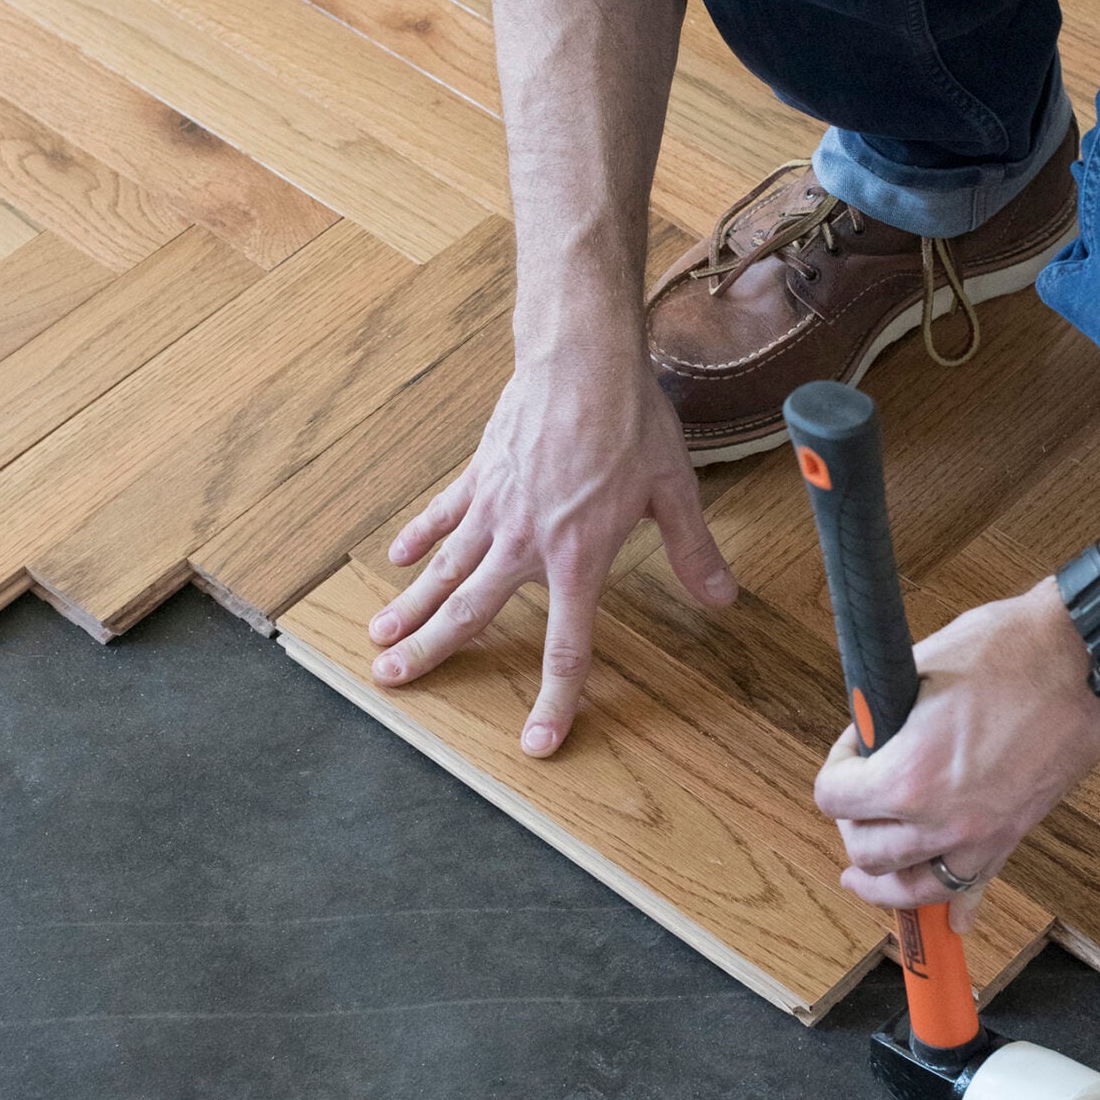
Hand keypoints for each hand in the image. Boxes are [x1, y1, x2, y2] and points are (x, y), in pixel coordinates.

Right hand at [367, 340, 736, 754]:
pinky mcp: (479, 472)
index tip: (536, 741)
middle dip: (430, 652)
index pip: (565, 644)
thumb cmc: (631, 420)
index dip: (554, 698)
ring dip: (408, 605)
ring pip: (444, 568)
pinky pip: (442, 513)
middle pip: (470, 612)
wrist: (582, 358)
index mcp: (578, 557)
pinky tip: (397, 559)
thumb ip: (692, 550)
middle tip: (389, 682)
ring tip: (376, 638)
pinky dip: (420, 536)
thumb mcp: (674, 489)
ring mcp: (494, 506)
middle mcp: (525, 542)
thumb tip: (723, 599)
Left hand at [814, 580, 1099, 931]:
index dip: (835, 768)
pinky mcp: (1014, 836)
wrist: (1083, 658)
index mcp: (907, 777)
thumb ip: (887, 717)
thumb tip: (870, 735)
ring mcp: (981, 836)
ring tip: (865, 874)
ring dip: (885, 879)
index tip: (851, 748)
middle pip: (866, 852)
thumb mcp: (921, 669)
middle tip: (859, 797)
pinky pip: (977, 886)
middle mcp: (941, 820)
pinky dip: (958, 905)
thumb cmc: (1007, 649)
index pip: (833, 799)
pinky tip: (951, 920)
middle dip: (852, 823)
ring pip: (914, 887)